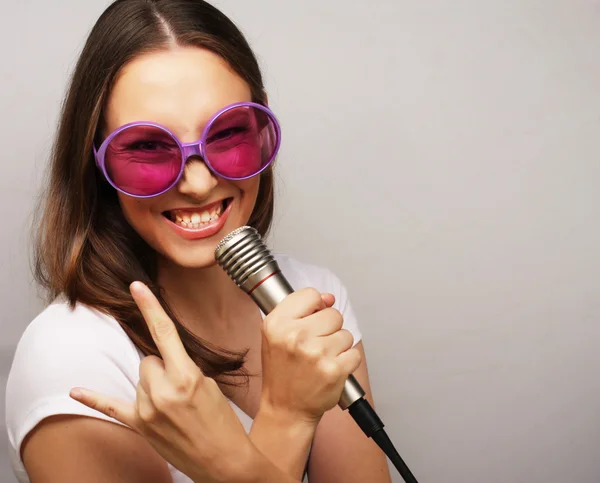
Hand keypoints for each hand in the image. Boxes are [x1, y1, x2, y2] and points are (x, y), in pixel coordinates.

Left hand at [69, 282, 255, 482]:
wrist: (223, 461)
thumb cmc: (222, 423)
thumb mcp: (210, 385)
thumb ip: (183, 367)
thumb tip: (163, 360)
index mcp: (186, 377)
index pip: (164, 332)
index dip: (150, 306)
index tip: (137, 287)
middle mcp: (163, 391)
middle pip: (149, 359)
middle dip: (163, 366)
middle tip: (181, 387)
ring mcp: (148, 410)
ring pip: (140, 377)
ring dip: (153, 384)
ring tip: (174, 405)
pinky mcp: (140, 426)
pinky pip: (111, 407)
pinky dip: (93, 398)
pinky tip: (75, 391)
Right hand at [259, 288, 361, 424]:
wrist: (285, 408)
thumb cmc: (282, 372)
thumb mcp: (277, 335)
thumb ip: (300, 311)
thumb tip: (328, 298)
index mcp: (276, 324)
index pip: (310, 295)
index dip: (315, 307)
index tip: (311, 319)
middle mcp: (294, 336)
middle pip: (333, 314)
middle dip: (329, 329)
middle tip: (315, 346)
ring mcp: (315, 353)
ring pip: (345, 334)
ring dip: (338, 347)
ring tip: (321, 359)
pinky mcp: (334, 370)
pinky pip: (353, 353)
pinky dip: (347, 362)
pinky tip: (331, 369)